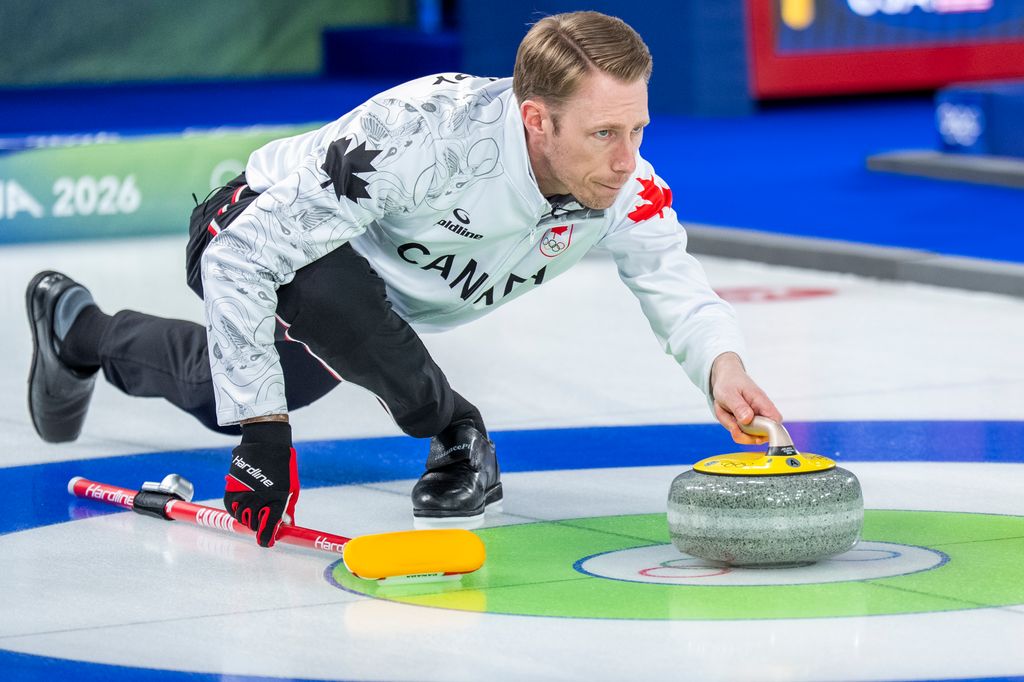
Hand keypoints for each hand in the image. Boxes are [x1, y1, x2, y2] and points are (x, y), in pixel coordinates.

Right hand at [224, 420, 298, 546]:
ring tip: (255, 508)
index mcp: (276, 500)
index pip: (268, 528)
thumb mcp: (291, 488)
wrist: (266, 444)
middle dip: (259, 526)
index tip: (267, 542)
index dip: (266, 539)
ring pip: (241, 518)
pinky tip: (245, 503)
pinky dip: (238, 510)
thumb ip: (287, 509)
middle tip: (263, 519)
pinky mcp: (231, 490)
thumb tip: (286, 526)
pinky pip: (232, 509)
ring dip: (248, 518)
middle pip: (253, 525)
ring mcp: (243, 494)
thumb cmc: (283, 467)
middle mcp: (258, 499)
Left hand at [709, 352, 781, 444]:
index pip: (775, 421)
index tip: (754, 435)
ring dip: (732, 426)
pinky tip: (726, 413)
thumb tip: (748, 419)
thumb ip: (738, 406)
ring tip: (725, 410)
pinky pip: (739, 432)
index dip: (769, 432)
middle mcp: (761, 412)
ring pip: (746, 435)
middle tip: (729, 419)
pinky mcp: (747, 422)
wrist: (725, 377)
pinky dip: (729, 424)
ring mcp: (754, 418)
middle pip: (760, 435)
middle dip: (741, 432)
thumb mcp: (728, 393)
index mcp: (761, 402)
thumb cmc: (729, 382)